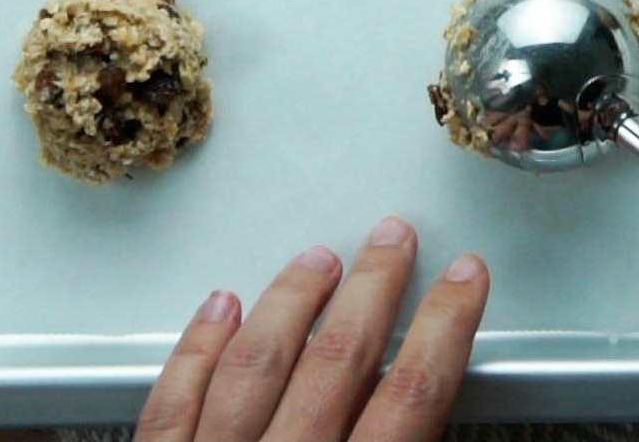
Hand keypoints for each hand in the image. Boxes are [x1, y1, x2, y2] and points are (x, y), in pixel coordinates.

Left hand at [135, 216, 488, 441]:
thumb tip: (430, 400)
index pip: (411, 400)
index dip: (444, 329)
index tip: (465, 279)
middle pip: (335, 363)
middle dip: (373, 289)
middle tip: (393, 237)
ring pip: (255, 365)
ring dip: (292, 301)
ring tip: (319, 257)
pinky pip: (172, 402)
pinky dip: (197, 349)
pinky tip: (220, 306)